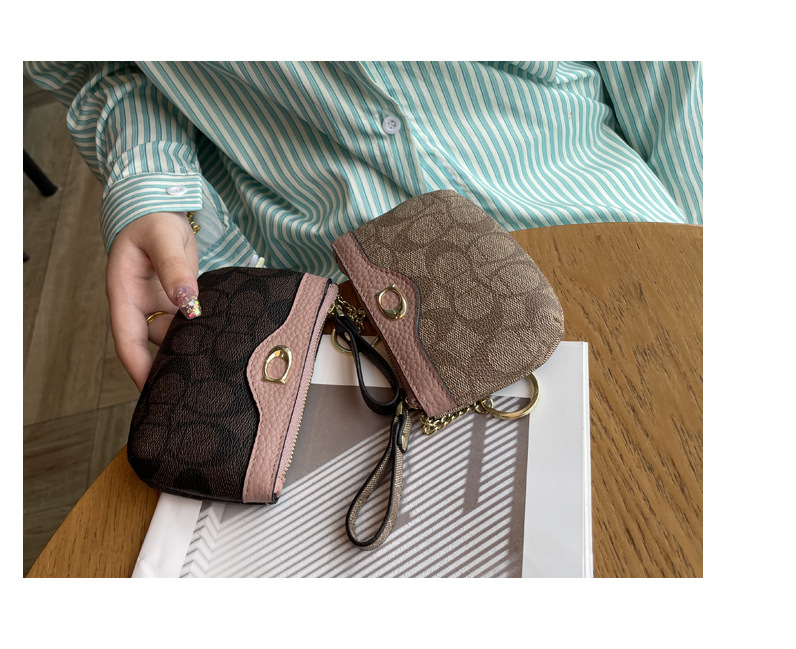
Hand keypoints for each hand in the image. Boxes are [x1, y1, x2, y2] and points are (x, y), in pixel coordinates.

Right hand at [106, 211, 199, 390]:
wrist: (161, 210)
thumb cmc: (153, 220)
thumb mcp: (162, 239)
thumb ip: (174, 268)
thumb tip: (187, 299)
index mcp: (124, 295)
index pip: (127, 341)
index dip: (138, 368)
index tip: (153, 392)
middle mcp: (139, 306)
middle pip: (151, 347)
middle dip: (168, 368)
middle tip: (193, 390)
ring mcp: (159, 306)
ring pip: (173, 337)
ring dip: (189, 350)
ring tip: (214, 370)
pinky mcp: (178, 302)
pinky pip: (189, 323)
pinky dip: (203, 332)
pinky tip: (223, 343)